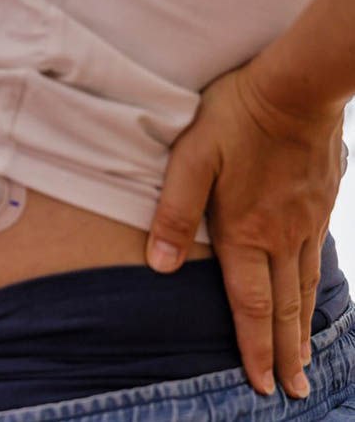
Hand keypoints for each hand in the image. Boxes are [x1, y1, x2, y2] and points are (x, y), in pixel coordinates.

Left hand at [145, 66, 344, 397]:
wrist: (298, 86)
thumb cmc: (235, 118)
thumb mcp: (190, 159)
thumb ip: (173, 213)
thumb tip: (157, 266)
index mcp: (246, 232)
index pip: (250, 305)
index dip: (254, 348)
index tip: (262, 384)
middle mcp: (281, 237)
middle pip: (285, 309)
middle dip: (287, 355)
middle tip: (297, 392)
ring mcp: (306, 222)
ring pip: (305, 289)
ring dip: (303, 330)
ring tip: (306, 360)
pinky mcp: (321, 204)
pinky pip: (318, 261)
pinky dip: (314, 291)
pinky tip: (312, 297)